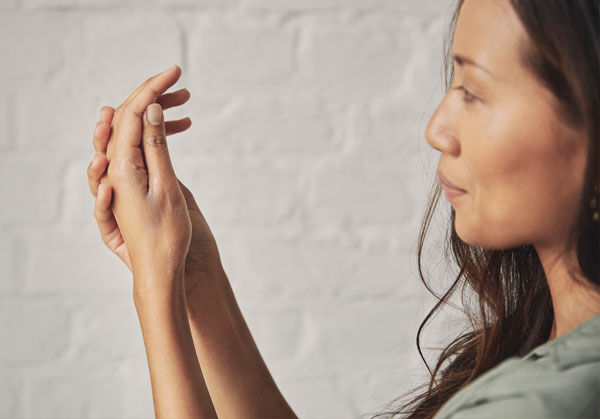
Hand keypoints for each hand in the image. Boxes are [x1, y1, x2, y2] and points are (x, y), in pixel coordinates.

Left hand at [95, 65, 191, 290]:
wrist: (159, 269)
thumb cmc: (166, 236)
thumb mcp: (166, 188)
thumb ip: (156, 147)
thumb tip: (151, 109)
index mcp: (119, 168)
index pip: (132, 115)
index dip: (153, 88)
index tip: (175, 71)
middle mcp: (113, 169)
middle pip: (127, 118)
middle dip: (153, 96)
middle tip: (180, 84)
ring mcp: (120, 176)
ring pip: (132, 131)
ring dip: (155, 115)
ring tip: (184, 105)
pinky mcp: (130, 183)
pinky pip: (136, 147)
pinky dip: (155, 134)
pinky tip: (173, 131)